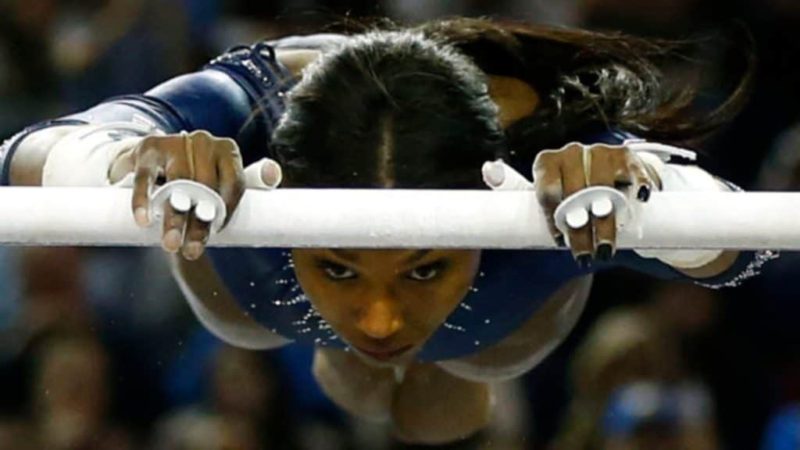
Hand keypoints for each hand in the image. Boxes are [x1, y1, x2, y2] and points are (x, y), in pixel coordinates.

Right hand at [110, 130, 244, 259]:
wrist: (156, 156)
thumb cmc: (199, 174)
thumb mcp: (225, 176)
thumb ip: (253, 180)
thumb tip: (273, 172)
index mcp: (228, 150)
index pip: (234, 183)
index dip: (226, 210)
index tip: (218, 233)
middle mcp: (204, 141)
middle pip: (206, 187)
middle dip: (198, 222)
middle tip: (192, 250)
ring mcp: (176, 142)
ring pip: (177, 184)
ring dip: (174, 217)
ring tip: (171, 244)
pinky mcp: (150, 148)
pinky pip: (146, 178)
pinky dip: (143, 201)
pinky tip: (144, 221)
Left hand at [532, 142, 656, 266]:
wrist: (604, 169)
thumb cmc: (573, 193)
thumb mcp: (559, 201)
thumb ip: (559, 217)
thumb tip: (562, 243)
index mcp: (547, 163)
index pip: (547, 191)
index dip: (554, 218)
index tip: (561, 242)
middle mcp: (571, 153)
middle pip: (574, 193)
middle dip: (580, 229)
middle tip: (585, 256)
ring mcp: (598, 151)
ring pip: (602, 186)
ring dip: (604, 221)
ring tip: (606, 247)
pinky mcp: (624, 155)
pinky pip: (633, 170)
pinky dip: (639, 183)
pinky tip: (640, 198)